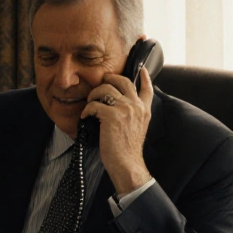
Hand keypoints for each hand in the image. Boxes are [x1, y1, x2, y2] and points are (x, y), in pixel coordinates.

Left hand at [81, 67, 152, 192]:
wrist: (127, 164)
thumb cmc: (128, 150)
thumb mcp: (138, 128)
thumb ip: (134, 115)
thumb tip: (121, 106)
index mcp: (144, 110)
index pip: (147, 88)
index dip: (144, 77)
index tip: (141, 69)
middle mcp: (136, 106)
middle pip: (122, 80)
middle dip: (108, 78)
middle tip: (100, 83)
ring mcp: (125, 109)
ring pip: (105, 88)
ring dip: (93, 94)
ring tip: (90, 103)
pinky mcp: (111, 115)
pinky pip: (94, 104)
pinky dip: (87, 110)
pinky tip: (85, 117)